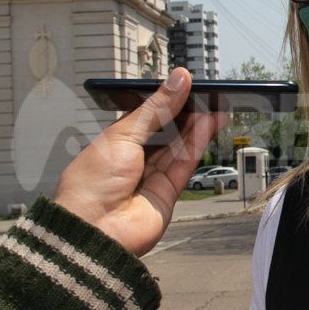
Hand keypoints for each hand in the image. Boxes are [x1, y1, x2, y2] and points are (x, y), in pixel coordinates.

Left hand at [54, 68, 226, 255]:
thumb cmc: (93, 182)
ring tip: (215, 108)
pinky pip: (184, 165)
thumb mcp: (123, 134)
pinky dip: (197, 145)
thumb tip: (178, 79)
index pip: (147, 118)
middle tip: (207, 97)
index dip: (166, 103)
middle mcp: (133, 161)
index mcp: (115, 144)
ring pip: (179, 148)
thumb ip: (157, 109)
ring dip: (197, 128)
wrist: (94, 229)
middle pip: (166, 134)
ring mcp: (150, 179)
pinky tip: (208, 127)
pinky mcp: (166, 195)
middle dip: (186, 115)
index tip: (185, 87)